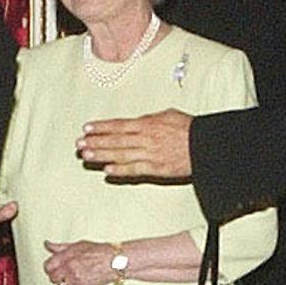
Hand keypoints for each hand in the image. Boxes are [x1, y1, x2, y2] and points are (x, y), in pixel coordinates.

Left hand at [43, 240, 118, 284]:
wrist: (115, 261)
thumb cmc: (98, 251)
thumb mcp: (78, 245)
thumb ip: (60, 247)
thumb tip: (47, 244)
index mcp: (67, 256)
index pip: (47, 266)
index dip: (50, 267)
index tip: (54, 267)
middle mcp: (69, 267)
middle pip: (52, 277)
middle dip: (56, 275)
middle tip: (63, 272)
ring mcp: (75, 278)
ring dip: (64, 282)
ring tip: (74, 275)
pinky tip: (79, 281)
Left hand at [77, 109, 193, 180]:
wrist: (206, 145)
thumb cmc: (190, 129)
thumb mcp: (169, 115)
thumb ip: (151, 118)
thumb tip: (139, 120)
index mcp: (148, 123)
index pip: (119, 125)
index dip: (101, 127)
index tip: (87, 128)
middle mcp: (146, 138)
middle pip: (115, 140)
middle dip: (95, 142)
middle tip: (79, 144)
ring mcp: (150, 154)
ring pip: (121, 154)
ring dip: (102, 155)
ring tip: (86, 156)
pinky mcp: (156, 168)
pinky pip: (134, 170)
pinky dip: (120, 170)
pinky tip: (107, 170)